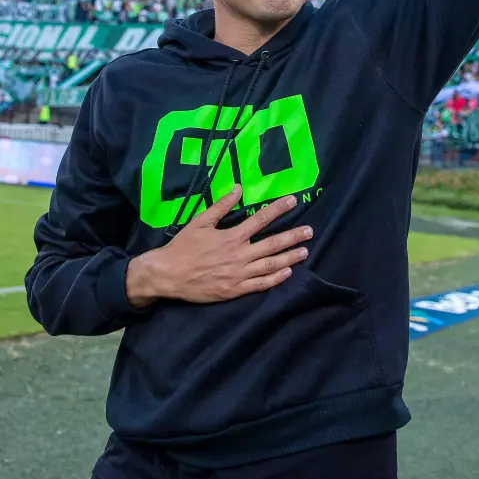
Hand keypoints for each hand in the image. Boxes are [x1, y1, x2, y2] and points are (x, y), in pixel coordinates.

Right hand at [125, 186, 311, 306]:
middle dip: (293, 236)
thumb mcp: (200, 222)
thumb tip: (238, 188)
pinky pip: (260, 285)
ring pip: (270, 265)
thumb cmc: (183, 247)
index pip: (260, 220)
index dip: (278, 209)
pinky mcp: (235, 290)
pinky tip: (287, 273)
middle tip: (310, 231)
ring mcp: (239, 274)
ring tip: (305, 251)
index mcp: (232, 236)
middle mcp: (239, 255)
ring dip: (290, 258)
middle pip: (272, 244)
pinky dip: (275, 279)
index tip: (293, 201)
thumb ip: (221, 206)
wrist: (168, 275)